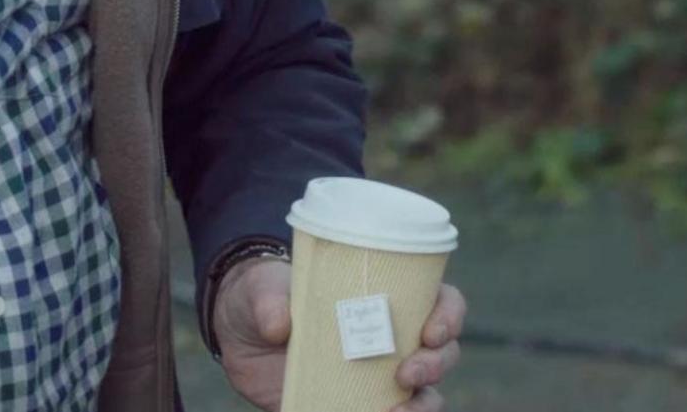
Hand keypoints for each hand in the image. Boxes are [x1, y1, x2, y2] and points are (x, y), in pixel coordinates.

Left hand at [211, 260, 467, 411]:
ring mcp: (375, 377)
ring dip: (422, 408)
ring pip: (423, 397)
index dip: (449, 316)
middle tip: (406, 373)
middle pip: (441, 355)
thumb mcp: (261, 286)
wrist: (238, 330)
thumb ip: (269, 300)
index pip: (440, 302)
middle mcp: (391, 339)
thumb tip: (279, 326)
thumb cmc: (262, 294)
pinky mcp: (351, 406)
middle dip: (435, 366)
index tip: (431, 331)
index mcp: (385, 297)